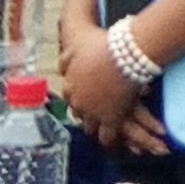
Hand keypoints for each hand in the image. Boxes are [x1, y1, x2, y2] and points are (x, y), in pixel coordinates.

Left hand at [61, 18, 142, 141]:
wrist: (123, 54)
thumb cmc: (101, 45)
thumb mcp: (77, 46)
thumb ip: (67, 59)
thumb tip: (61, 66)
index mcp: (70, 85)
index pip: (69, 98)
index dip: (79, 97)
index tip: (86, 97)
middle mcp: (78, 102)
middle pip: (78, 113)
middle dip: (86, 112)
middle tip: (96, 110)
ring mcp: (93, 112)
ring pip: (90, 128)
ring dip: (96, 126)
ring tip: (103, 126)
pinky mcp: (110, 119)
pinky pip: (106, 136)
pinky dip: (109, 138)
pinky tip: (113, 137)